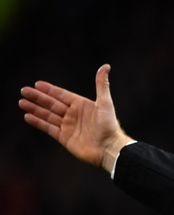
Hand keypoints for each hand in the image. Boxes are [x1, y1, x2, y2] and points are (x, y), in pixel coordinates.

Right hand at [19, 64, 133, 171]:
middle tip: (24, 90)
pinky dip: (38, 122)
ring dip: (35, 109)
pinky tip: (28, 117)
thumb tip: (106, 66)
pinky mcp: (65, 138)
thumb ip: (101, 85)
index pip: (62, 95)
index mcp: (82, 105)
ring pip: (48, 115)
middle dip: (38, 97)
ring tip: (22, 102)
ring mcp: (68, 126)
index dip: (49, 90)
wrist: (109, 148)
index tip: (37, 84)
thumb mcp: (105, 102)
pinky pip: (49, 128)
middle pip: (52, 104)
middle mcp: (73, 115)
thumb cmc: (109, 125)